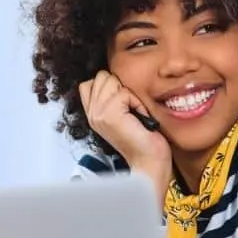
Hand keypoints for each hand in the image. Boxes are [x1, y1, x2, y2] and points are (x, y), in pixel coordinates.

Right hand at [79, 71, 171, 191]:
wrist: (148, 160)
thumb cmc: (142, 138)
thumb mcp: (122, 115)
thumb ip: (112, 99)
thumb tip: (116, 79)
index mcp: (92, 113)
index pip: (89, 82)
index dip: (109, 85)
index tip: (123, 103)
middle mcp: (92, 113)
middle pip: (101, 77)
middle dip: (120, 87)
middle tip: (130, 109)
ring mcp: (98, 114)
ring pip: (112, 81)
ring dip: (129, 95)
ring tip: (134, 113)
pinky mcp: (110, 115)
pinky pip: (125, 93)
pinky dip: (137, 102)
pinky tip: (139, 117)